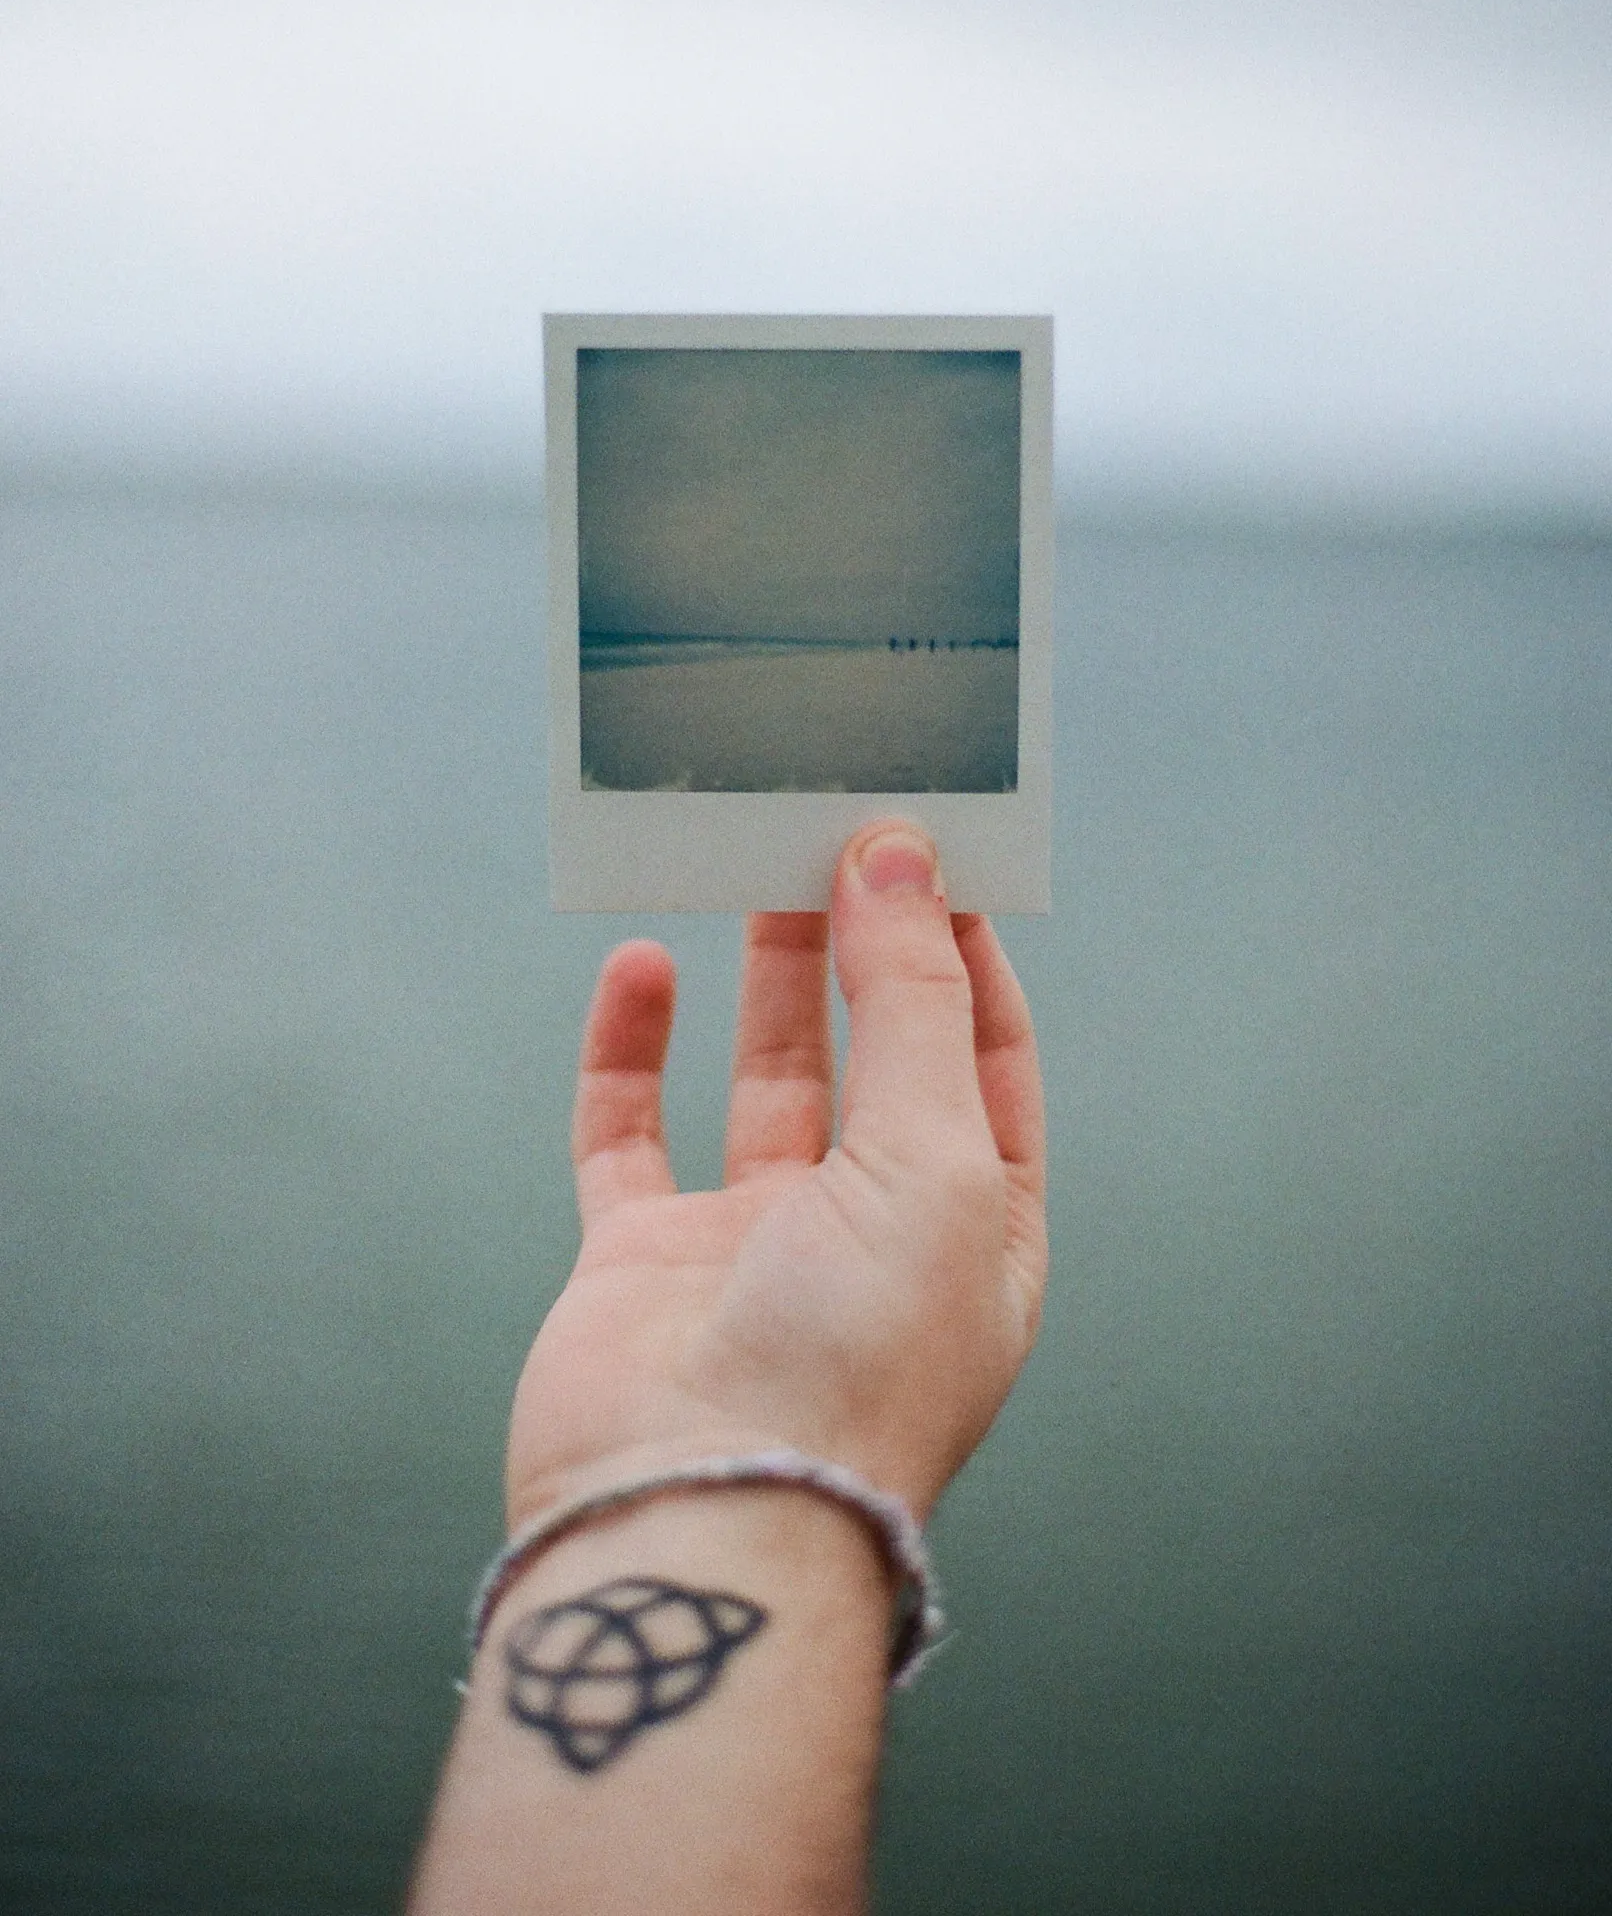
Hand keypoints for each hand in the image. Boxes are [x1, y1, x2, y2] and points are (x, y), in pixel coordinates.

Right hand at [505, 819, 1046, 1527]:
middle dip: (862, 944)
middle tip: (835, 827)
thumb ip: (912, 1002)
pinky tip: (641, 964)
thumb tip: (897, 858)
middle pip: (875, 1054)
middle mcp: (872, 1233)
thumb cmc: (856, 1362)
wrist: (702, 1519)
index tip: (931, 845)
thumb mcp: (934, 1160)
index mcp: (978, 1228)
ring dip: (763, 976)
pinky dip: (631, 1046)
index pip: (986, 1059)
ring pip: (763, 1080)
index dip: (965, 953)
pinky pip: (631, 1131)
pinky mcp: (641, 1258)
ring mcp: (753, 1246)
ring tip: (753, 862)